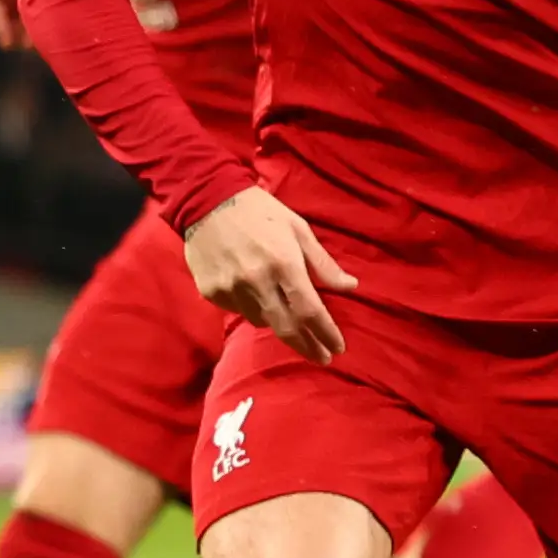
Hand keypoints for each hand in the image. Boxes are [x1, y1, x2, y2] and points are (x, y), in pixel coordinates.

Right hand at [184, 189, 357, 365]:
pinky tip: (255, 294)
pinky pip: (239, 312)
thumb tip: (350, 287)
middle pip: (286, 327)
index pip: (310, 310)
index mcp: (284, 264)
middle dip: (307, 346)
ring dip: (279, 323)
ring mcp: (230, 289)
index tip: (338, 348)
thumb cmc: (261, 212)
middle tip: (322, 357)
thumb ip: (323, 263)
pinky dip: (253, 309)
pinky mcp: (211, 292)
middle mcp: (257, 282)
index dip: (326, 333)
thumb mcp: (299, 229)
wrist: (207, 200)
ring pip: (262, 321)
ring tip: (286, 312)